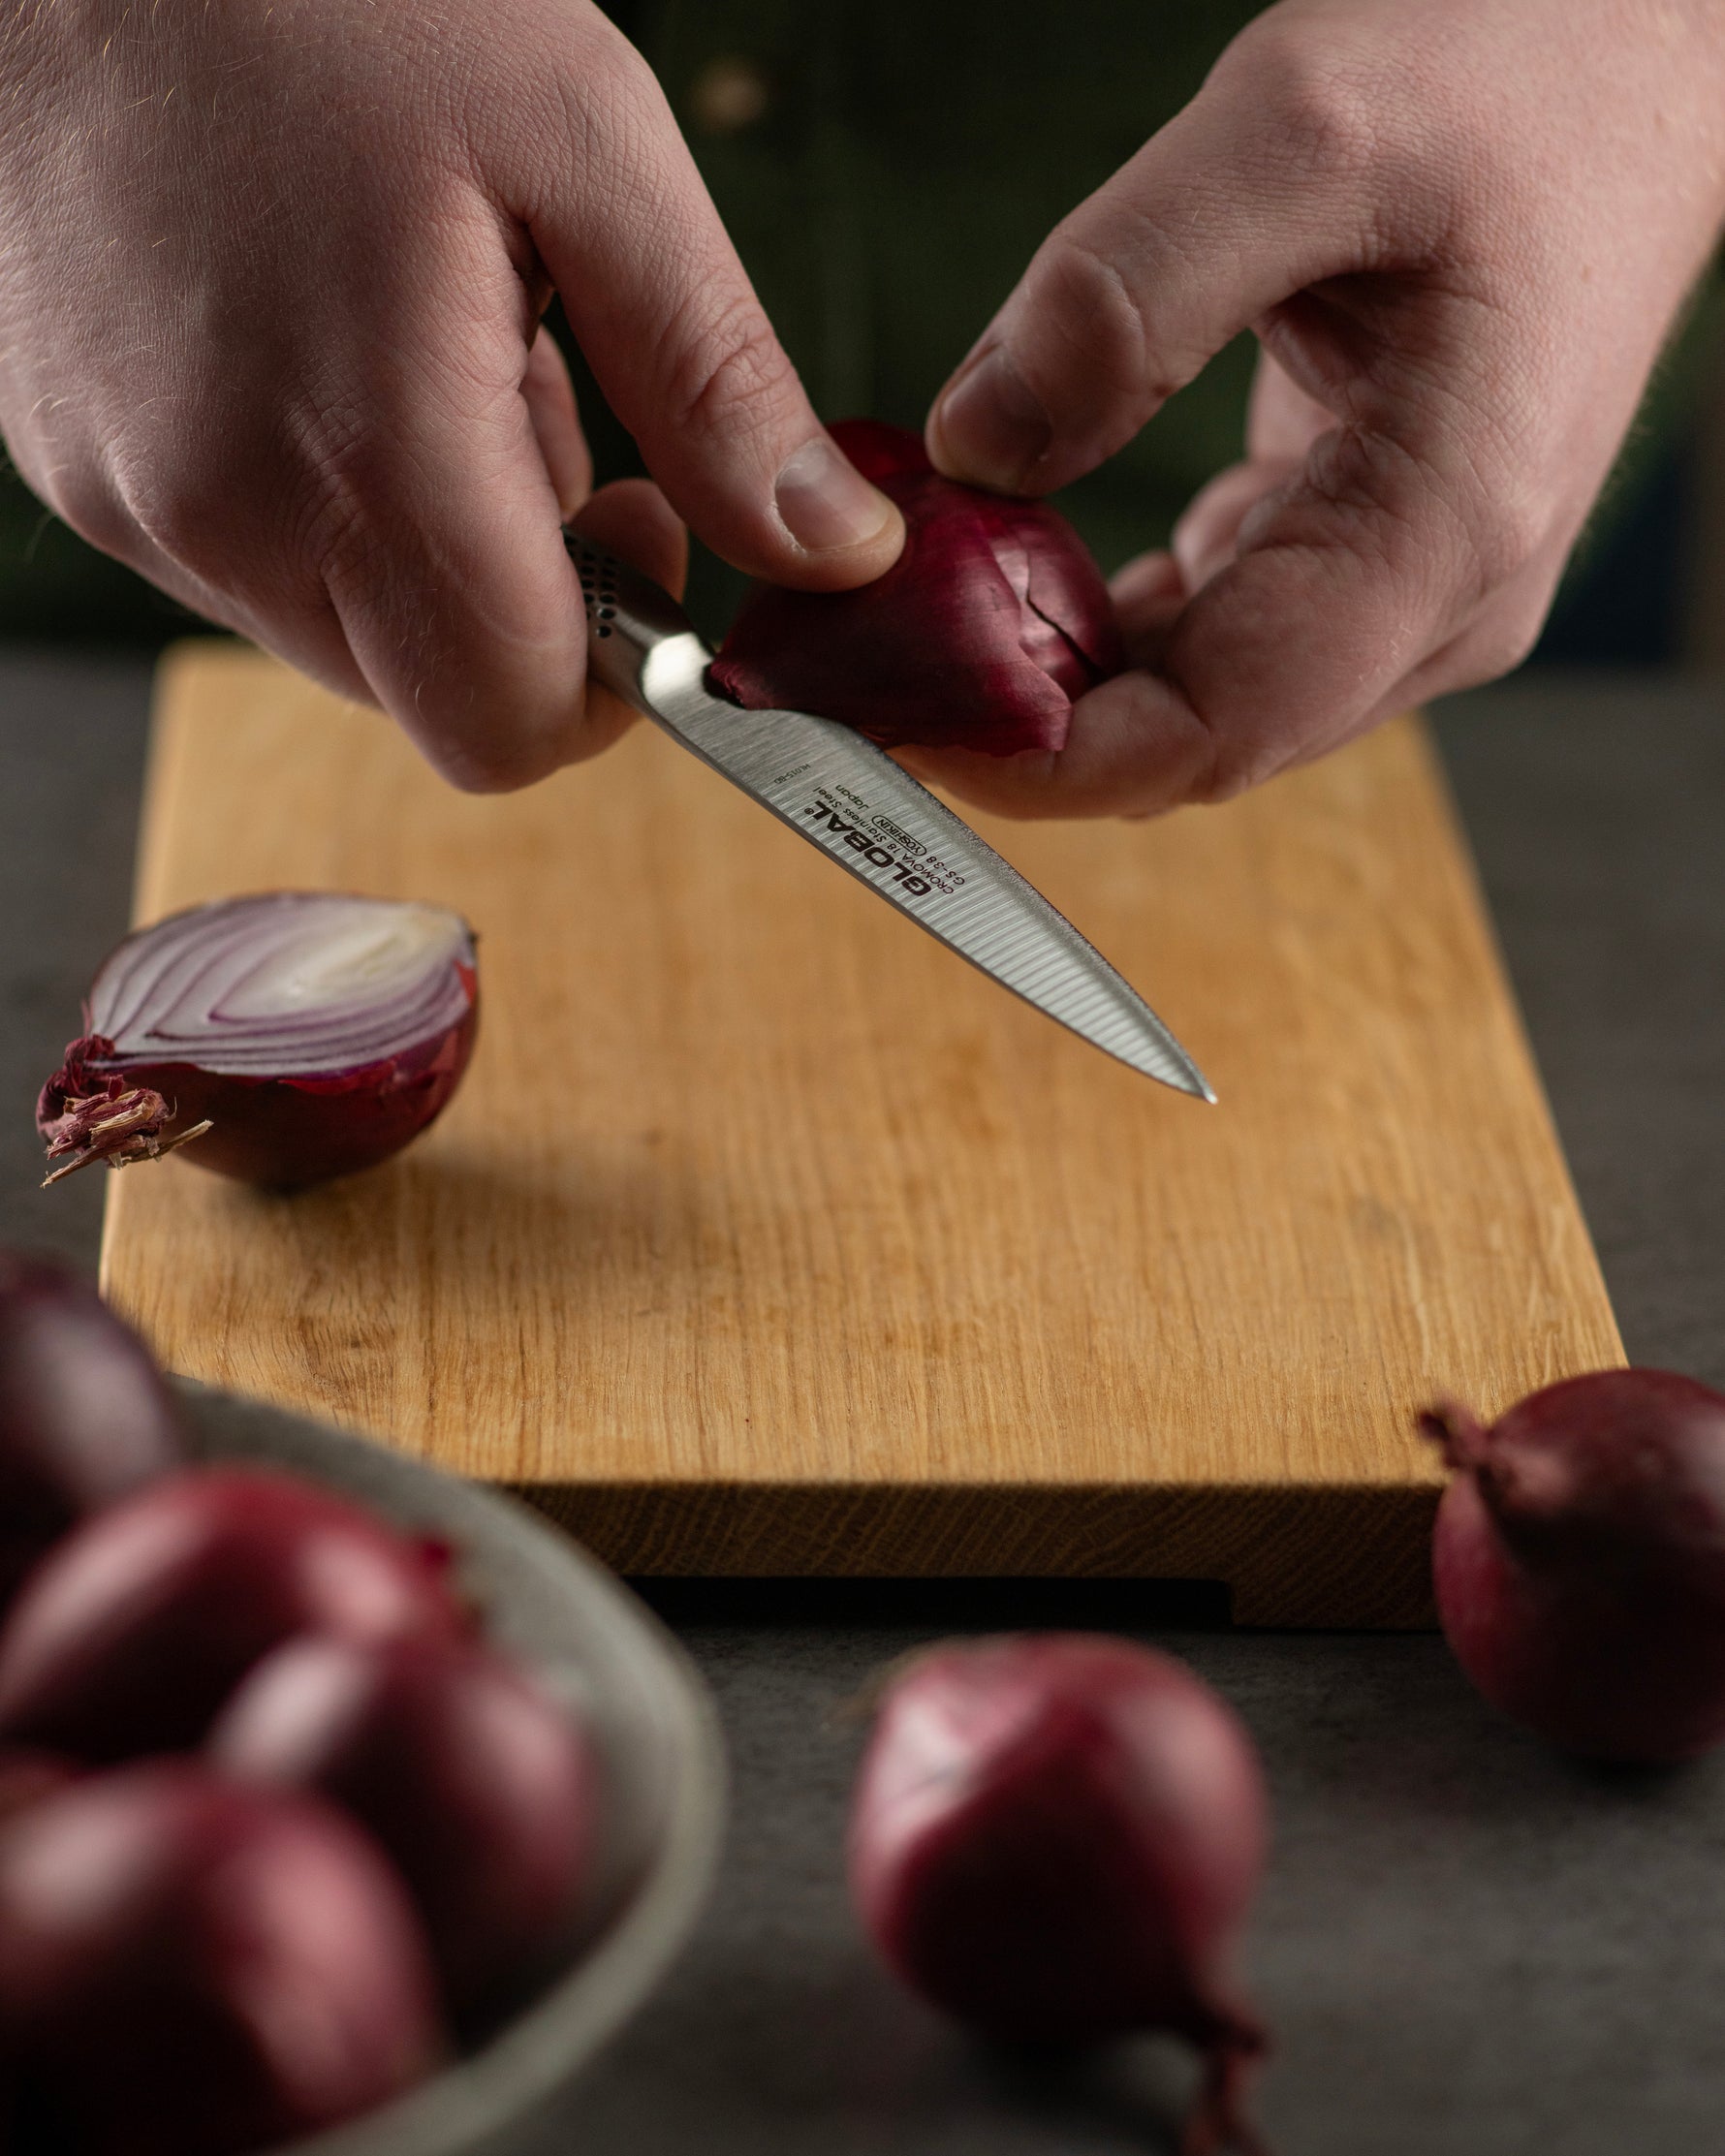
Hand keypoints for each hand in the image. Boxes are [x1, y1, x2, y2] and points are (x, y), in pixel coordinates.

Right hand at [0, 1, 901, 788]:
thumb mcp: (588, 151)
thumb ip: (715, 384)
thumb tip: (828, 552)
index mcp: (366, 458)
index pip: (511, 729)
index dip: (612, 677)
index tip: (645, 529)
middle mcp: (222, 519)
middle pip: (435, 699)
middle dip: (526, 601)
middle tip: (536, 401)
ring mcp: (132, 503)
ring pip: (346, 641)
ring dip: (426, 547)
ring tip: (423, 350)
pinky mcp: (77, 466)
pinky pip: (248, 565)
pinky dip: (323, 503)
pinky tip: (328, 352)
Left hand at [916, 0, 1724, 818]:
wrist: (1639, 49)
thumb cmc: (1515, 69)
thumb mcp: (1301, 129)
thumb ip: (1127, 294)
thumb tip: (974, 449)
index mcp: (1439, 529)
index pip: (1217, 732)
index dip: (1046, 763)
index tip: (903, 728)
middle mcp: (1441, 601)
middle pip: (1196, 742)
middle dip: (1026, 722)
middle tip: (871, 662)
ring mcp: (1416, 592)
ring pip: (1201, 704)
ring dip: (1059, 679)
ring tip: (920, 614)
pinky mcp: (1377, 554)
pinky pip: (1221, 641)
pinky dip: (1112, 629)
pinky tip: (1024, 576)